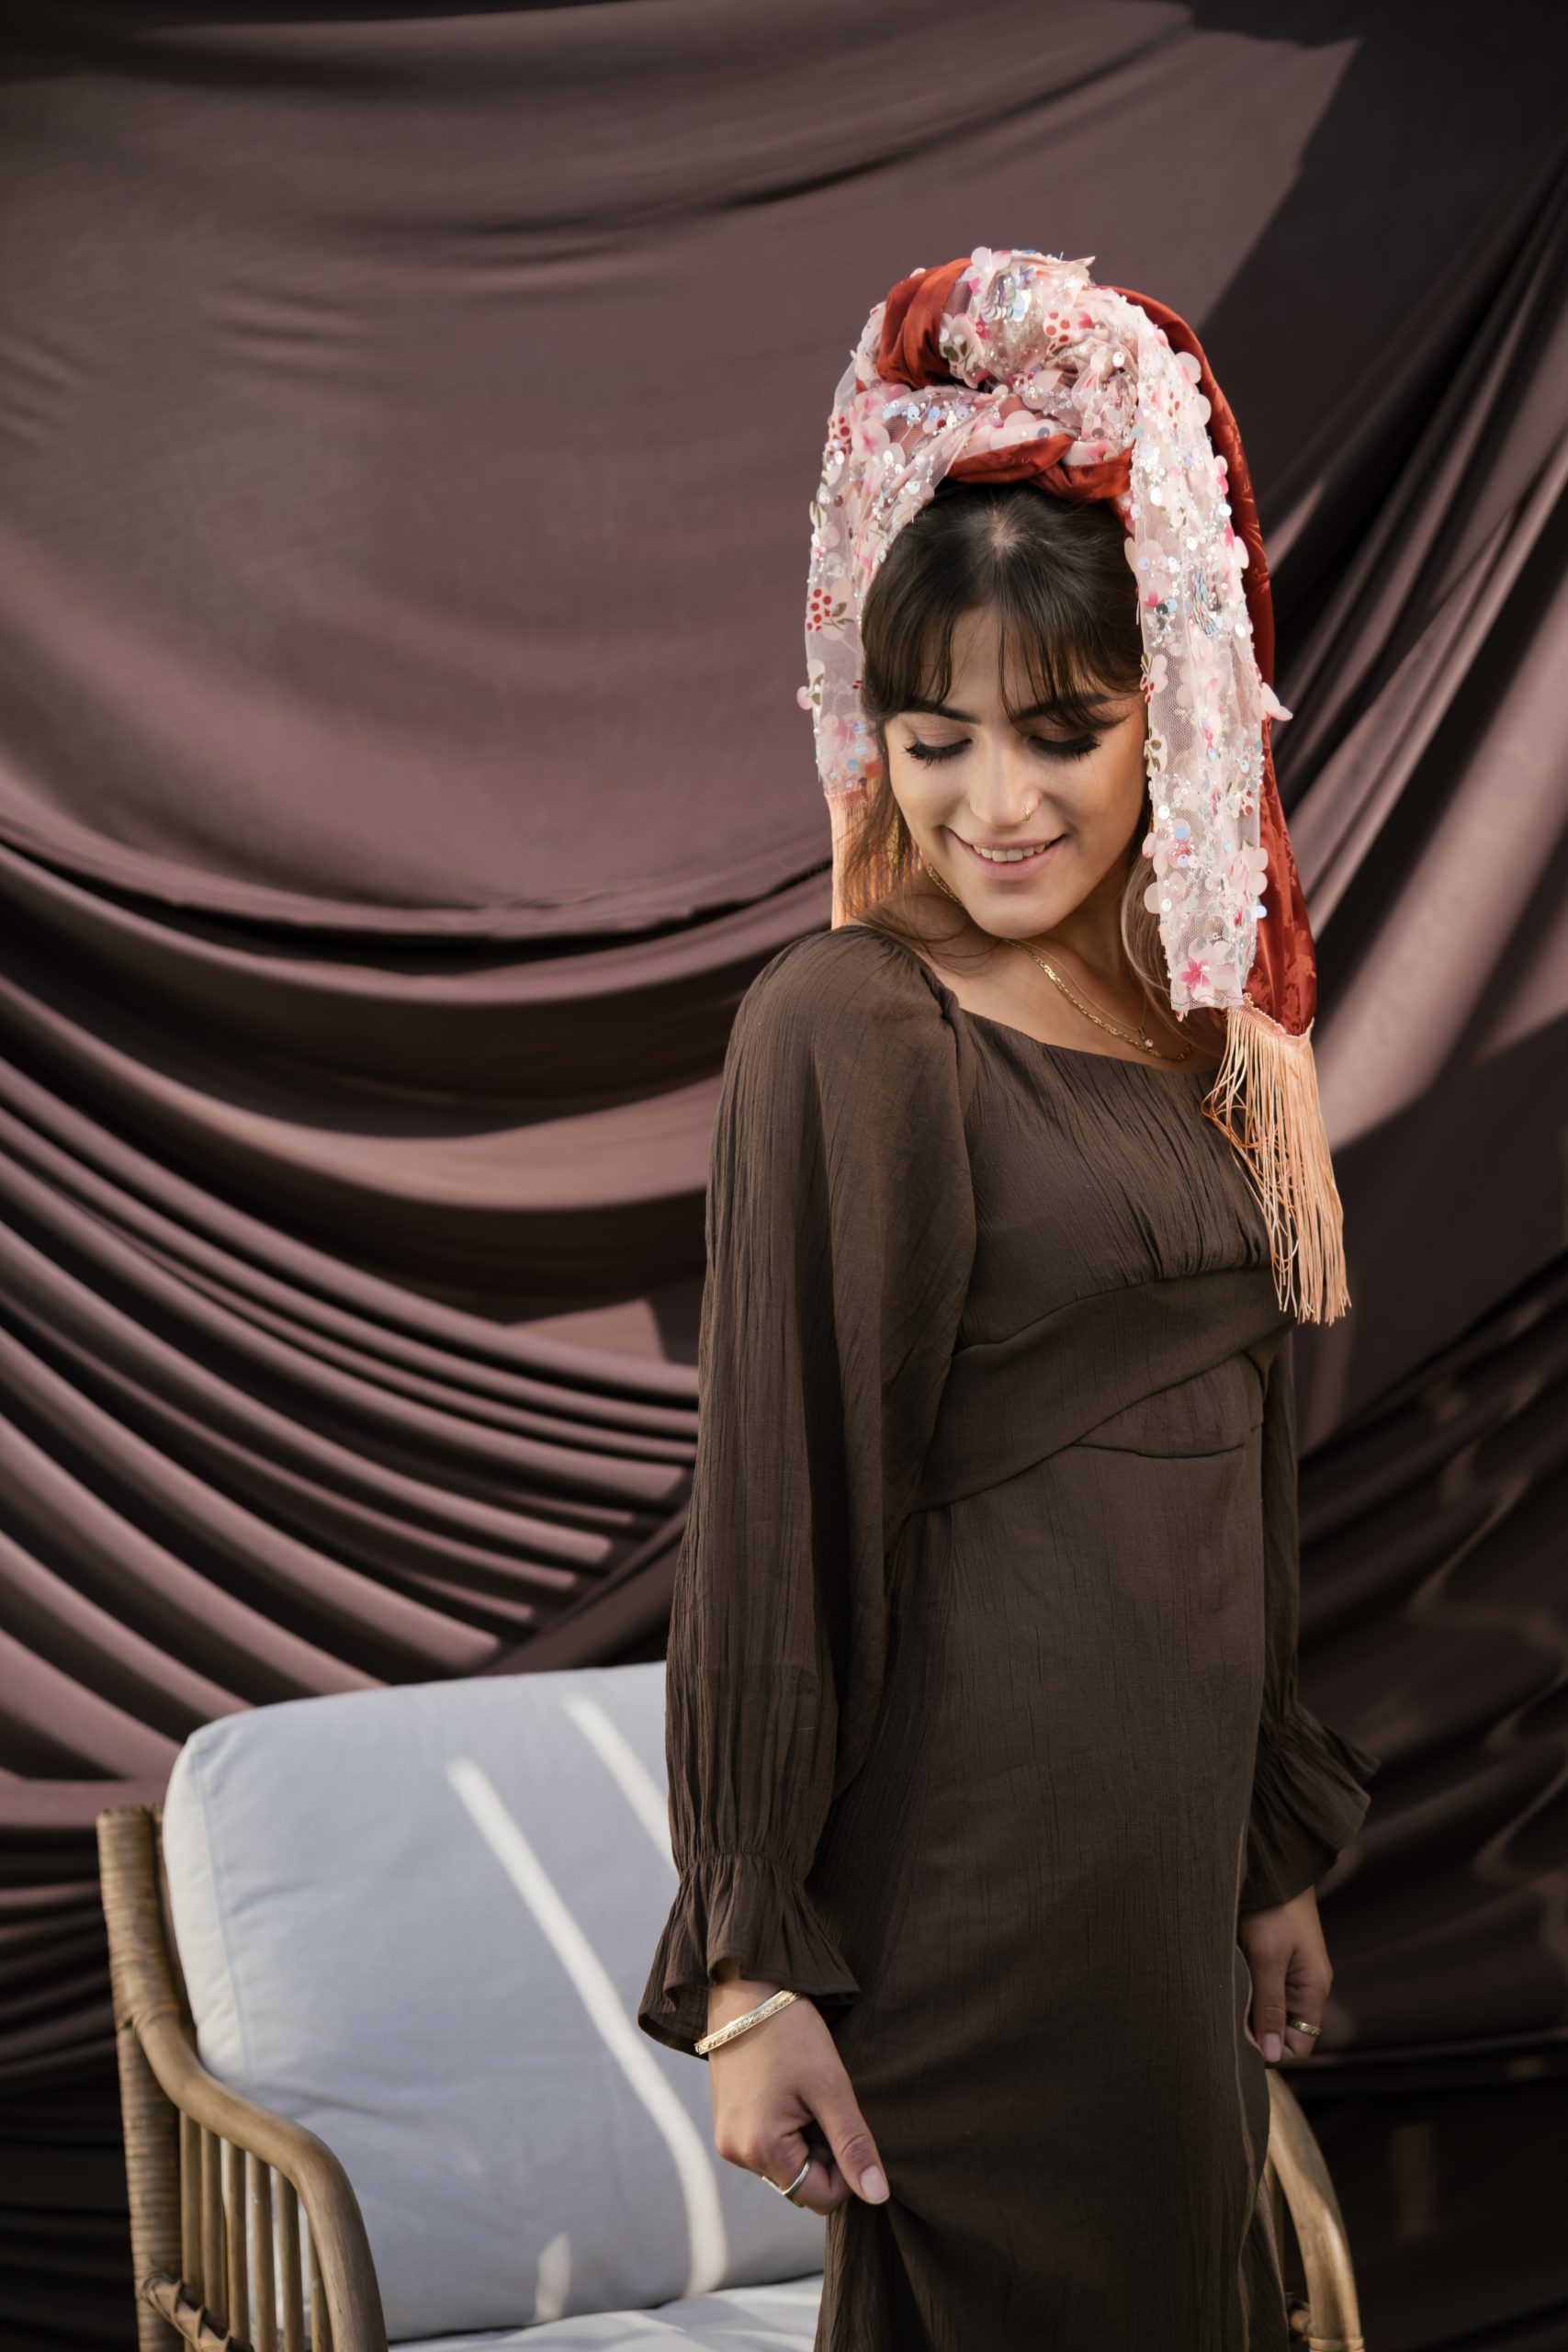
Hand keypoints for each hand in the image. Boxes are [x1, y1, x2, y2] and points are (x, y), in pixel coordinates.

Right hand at [704, 1960, 890, 2216]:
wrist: (746, 1987)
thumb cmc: (789, 2031)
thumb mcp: (831, 2087)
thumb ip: (854, 2145)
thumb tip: (877, 2196)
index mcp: (760, 2150)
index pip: (820, 2197)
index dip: (845, 2168)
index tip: (842, 2120)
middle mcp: (737, 2153)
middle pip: (801, 2183)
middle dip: (822, 2152)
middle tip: (822, 2102)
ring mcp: (728, 2138)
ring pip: (786, 2165)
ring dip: (804, 2140)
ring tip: (802, 2092)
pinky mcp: (727, 2123)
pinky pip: (767, 2146)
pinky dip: (786, 2128)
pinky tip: (787, 2091)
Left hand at [1237, 1885, 1331, 2065]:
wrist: (1273, 1863)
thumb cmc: (1273, 1908)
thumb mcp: (1268, 1957)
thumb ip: (1269, 2006)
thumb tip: (1273, 2056)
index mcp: (1312, 1990)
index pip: (1299, 2046)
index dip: (1271, 2051)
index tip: (1238, 2042)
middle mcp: (1305, 1987)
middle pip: (1282, 2031)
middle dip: (1254, 2032)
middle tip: (1222, 2020)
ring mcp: (1290, 1972)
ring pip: (1269, 2010)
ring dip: (1246, 2010)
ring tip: (1220, 1998)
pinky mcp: (1275, 1958)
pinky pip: (1261, 1989)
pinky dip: (1244, 1991)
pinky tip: (1224, 1981)